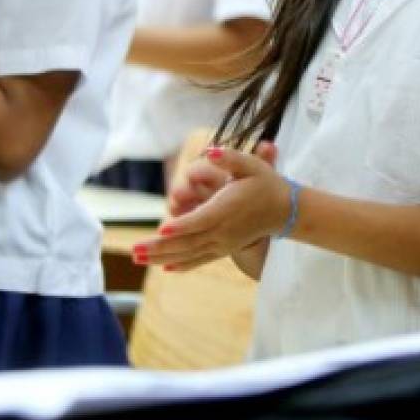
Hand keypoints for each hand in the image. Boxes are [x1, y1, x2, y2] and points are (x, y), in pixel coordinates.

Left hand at [134, 146, 291, 272]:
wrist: (286, 210)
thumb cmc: (266, 183)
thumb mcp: (252, 164)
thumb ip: (230, 157)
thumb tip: (210, 151)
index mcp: (226, 210)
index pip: (199, 220)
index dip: (180, 226)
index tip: (161, 231)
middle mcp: (223, 231)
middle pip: (186, 242)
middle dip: (158, 247)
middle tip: (133, 251)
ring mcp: (223, 244)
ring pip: (188, 254)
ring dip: (161, 257)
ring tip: (138, 258)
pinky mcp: (225, 249)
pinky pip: (200, 260)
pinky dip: (182, 264)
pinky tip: (165, 268)